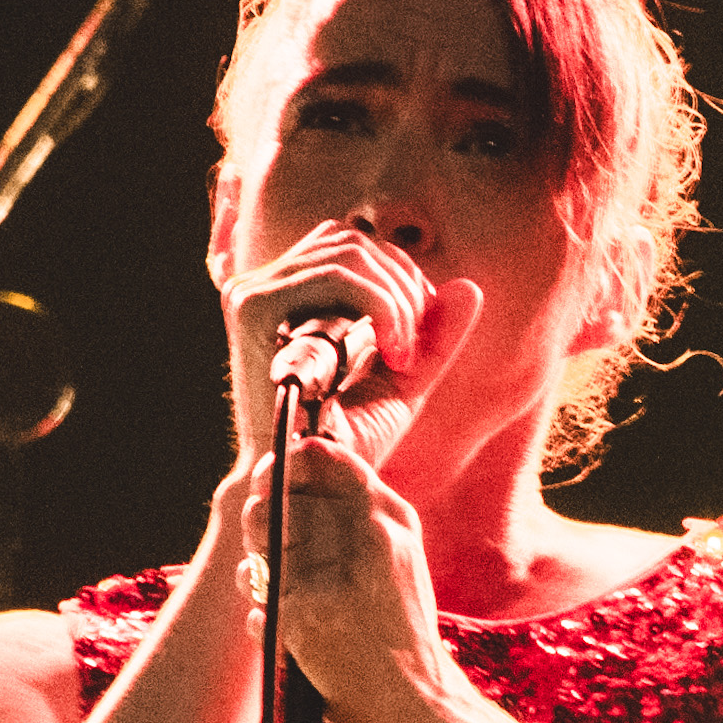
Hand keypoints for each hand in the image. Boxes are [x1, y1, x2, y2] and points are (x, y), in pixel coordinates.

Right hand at [219, 214, 485, 478]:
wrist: (310, 481)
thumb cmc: (349, 440)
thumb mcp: (405, 382)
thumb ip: (436, 338)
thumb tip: (470, 288)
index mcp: (291, 294)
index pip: (353, 246)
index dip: (401, 275)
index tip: (419, 333)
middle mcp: (265, 285)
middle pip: (352, 241)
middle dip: (403, 285)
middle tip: (414, 347)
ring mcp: (252, 292)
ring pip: (348, 252)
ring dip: (396, 299)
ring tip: (403, 355)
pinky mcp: (252, 307)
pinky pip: (335, 276)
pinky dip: (380, 305)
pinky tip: (391, 352)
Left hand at [227, 421, 477, 722]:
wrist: (419, 704)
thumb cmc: (401, 634)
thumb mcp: (400, 562)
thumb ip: (362, 517)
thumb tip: (308, 462)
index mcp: (393, 521)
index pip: (330, 461)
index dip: (295, 462)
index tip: (279, 474)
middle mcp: (366, 538)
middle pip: (282, 496)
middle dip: (265, 519)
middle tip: (275, 551)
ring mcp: (333, 574)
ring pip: (261, 540)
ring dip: (259, 571)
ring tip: (285, 599)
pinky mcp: (302, 615)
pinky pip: (257, 601)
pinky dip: (266, 622)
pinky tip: (297, 642)